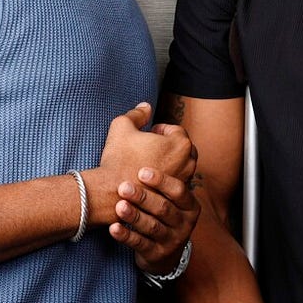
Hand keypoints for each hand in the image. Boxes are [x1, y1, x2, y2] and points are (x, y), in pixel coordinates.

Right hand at [89, 105, 195, 223]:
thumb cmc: (118, 158)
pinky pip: (174, 181)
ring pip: (180, 165)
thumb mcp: (122, 126)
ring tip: (148, 162)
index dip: (161, 129)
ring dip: (168, 160)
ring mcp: (184, 181)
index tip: (148, 134)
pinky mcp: (176, 197)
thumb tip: (146, 106)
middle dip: (168, 144)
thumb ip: (137, 113)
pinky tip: (149, 178)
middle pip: (182, 147)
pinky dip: (166, 177)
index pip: (176, 129)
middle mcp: (188, 163)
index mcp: (181, 143)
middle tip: (149, 147)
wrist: (113, 193)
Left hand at [109, 167, 199, 275]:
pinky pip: (141, 244)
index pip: (179, 191)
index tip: (142, 171)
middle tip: (123, 187)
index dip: (161, 181)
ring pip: (152, 227)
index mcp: (190, 206)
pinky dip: (127, 236)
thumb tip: (155, 132)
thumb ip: (166, 175)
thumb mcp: (171, 199)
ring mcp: (172, 241)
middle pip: (164, 208)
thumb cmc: (162, 214)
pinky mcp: (157, 255)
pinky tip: (113, 228)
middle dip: (143, 197)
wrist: (165, 252)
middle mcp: (184, 223)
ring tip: (119, 205)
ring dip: (134, 216)